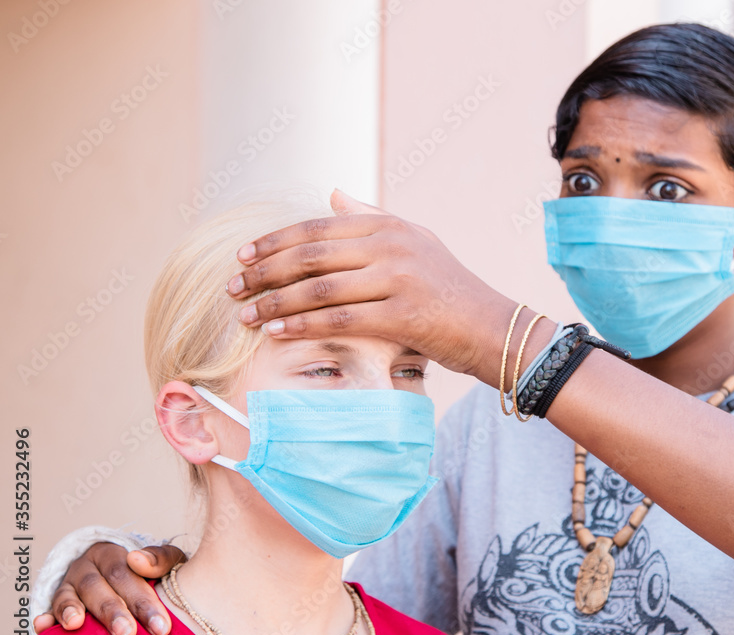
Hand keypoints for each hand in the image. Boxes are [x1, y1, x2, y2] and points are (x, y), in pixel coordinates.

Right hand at [32, 543, 185, 634]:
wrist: (125, 573)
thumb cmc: (150, 573)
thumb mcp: (165, 562)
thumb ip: (161, 559)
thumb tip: (138, 559)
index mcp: (113, 554)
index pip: (126, 574)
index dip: (143, 601)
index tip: (160, 626)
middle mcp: (88, 567)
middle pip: (98, 587)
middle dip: (113, 612)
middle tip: (127, 634)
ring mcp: (69, 585)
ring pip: (68, 595)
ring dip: (72, 610)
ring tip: (76, 625)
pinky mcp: (56, 603)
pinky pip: (48, 609)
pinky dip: (46, 618)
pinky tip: (44, 625)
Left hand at [224, 191, 530, 385]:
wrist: (493, 327)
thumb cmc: (450, 289)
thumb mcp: (416, 240)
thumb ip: (372, 217)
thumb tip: (331, 195)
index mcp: (389, 225)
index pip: (318, 227)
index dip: (274, 241)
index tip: (242, 255)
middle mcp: (392, 245)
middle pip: (311, 255)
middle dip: (264, 272)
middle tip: (232, 287)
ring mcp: (399, 279)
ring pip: (320, 288)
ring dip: (275, 303)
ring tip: (244, 315)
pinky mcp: (404, 315)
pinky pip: (340, 320)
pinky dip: (302, 325)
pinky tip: (275, 332)